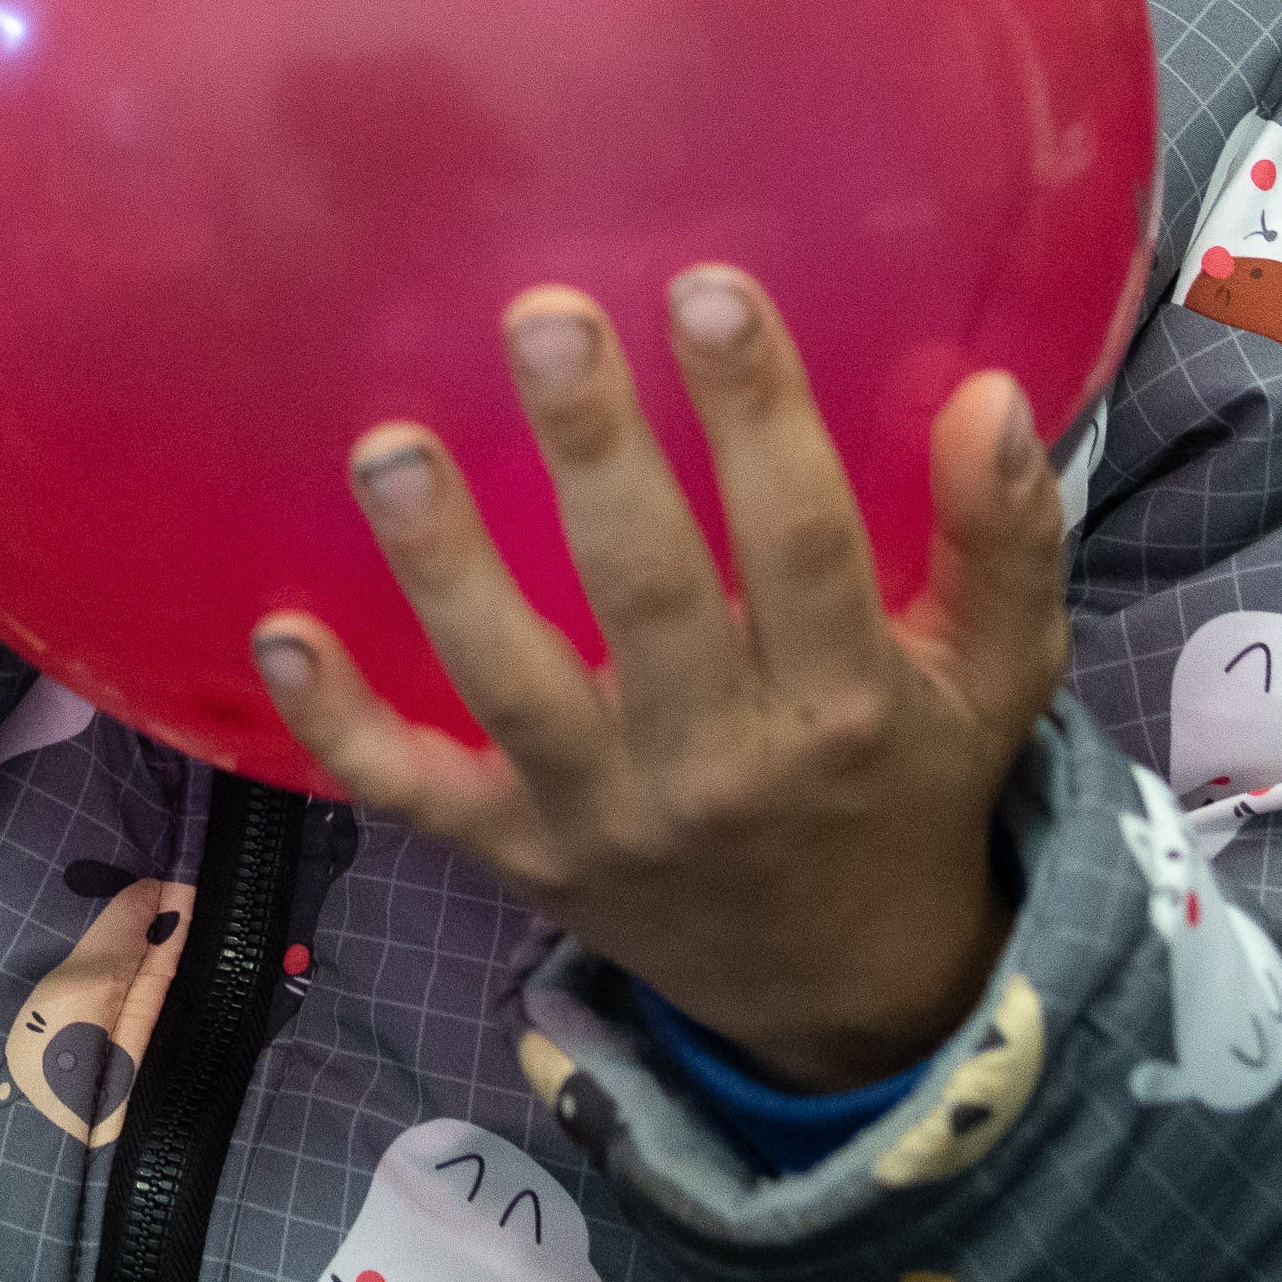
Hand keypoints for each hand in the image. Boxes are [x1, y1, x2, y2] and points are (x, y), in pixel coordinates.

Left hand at [252, 269, 1068, 1090]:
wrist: (844, 991)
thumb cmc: (908, 782)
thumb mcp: (995, 676)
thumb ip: (1003, 539)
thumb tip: (994, 393)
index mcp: (845, 703)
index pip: (802, 540)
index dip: (757, 416)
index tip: (708, 291)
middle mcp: (722, 762)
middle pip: (648, 593)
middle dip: (594, 454)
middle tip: (541, 318)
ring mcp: (605, 815)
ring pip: (514, 684)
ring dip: (445, 569)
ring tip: (386, 449)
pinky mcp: (519, 857)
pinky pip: (418, 792)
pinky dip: (343, 723)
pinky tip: (279, 631)